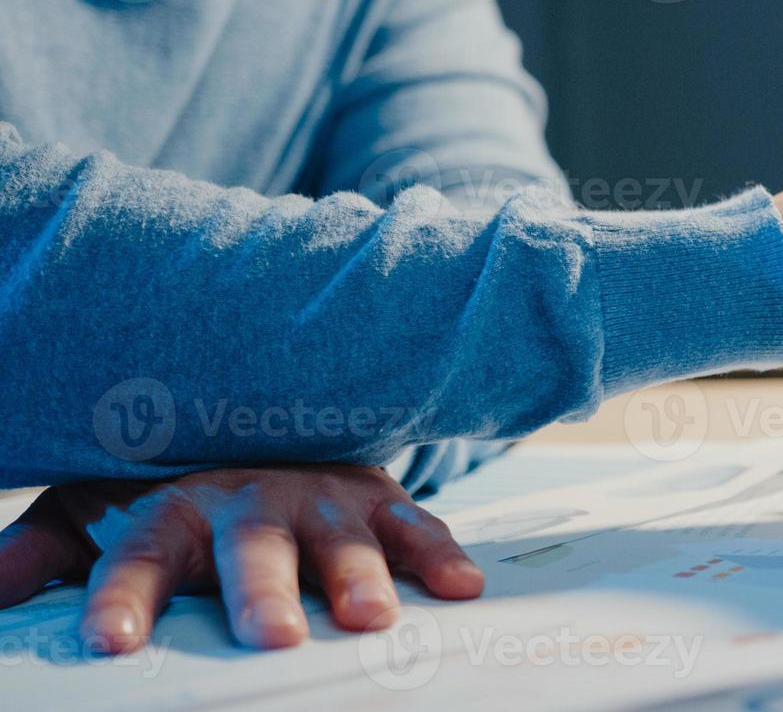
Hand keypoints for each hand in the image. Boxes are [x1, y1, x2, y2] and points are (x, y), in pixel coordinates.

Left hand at [0, 465, 483, 652]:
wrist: (260, 417)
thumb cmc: (170, 486)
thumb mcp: (92, 511)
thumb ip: (40, 554)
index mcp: (171, 510)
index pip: (136, 556)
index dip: (121, 597)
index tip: (108, 643)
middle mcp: (247, 500)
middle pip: (251, 547)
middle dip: (262, 592)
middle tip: (273, 639)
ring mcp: (318, 497)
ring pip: (341, 537)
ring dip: (361, 575)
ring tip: (372, 620)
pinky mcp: (375, 496)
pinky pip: (413, 523)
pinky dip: (438, 552)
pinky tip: (461, 586)